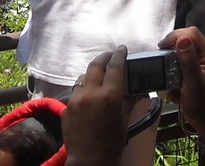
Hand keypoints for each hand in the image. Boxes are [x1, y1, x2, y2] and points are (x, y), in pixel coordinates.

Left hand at [63, 47, 132, 165]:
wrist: (90, 160)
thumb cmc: (112, 142)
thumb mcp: (124, 119)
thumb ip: (130, 100)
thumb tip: (138, 89)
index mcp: (109, 95)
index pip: (115, 66)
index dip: (119, 55)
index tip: (122, 49)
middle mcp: (90, 93)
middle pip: (95, 65)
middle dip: (104, 57)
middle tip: (110, 56)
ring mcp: (75, 100)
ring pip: (82, 78)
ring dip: (92, 74)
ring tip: (98, 77)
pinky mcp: (66, 108)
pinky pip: (75, 93)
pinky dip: (83, 91)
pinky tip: (89, 98)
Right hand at [157, 27, 204, 130]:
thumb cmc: (202, 105)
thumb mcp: (193, 83)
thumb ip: (188, 61)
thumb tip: (182, 39)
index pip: (192, 34)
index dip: (176, 36)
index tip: (162, 47)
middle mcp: (204, 57)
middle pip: (185, 40)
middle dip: (171, 48)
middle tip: (161, 58)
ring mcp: (198, 64)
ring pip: (180, 52)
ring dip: (170, 61)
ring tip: (165, 72)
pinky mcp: (191, 72)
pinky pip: (178, 64)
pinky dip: (171, 71)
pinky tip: (171, 82)